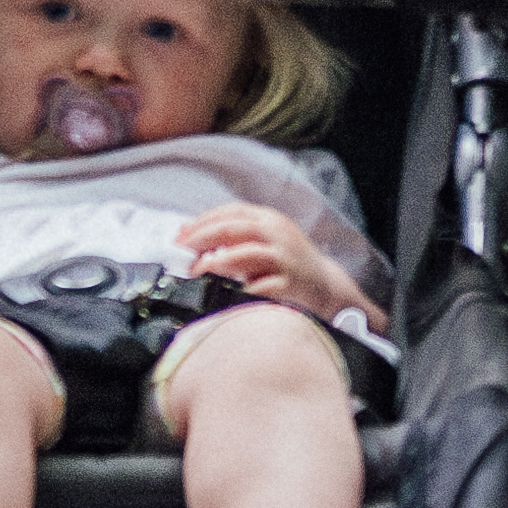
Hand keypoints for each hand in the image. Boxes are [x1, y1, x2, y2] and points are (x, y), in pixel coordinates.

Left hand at [174, 204, 329, 306]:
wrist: (326, 286)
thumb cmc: (288, 263)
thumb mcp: (266, 240)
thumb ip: (236, 236)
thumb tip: (191, 239)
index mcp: (269, 220)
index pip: (231, 212)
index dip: (202, 222)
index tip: (180, 235)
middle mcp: (277, 235)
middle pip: (234, 228)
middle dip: (203, 237)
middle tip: (182, 251)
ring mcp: (285, 259)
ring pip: (247, 253)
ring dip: (218, 261)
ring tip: (199, 269)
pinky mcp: (290, 284)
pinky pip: (261, 287)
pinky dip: (240, 289)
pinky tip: (225, 294)